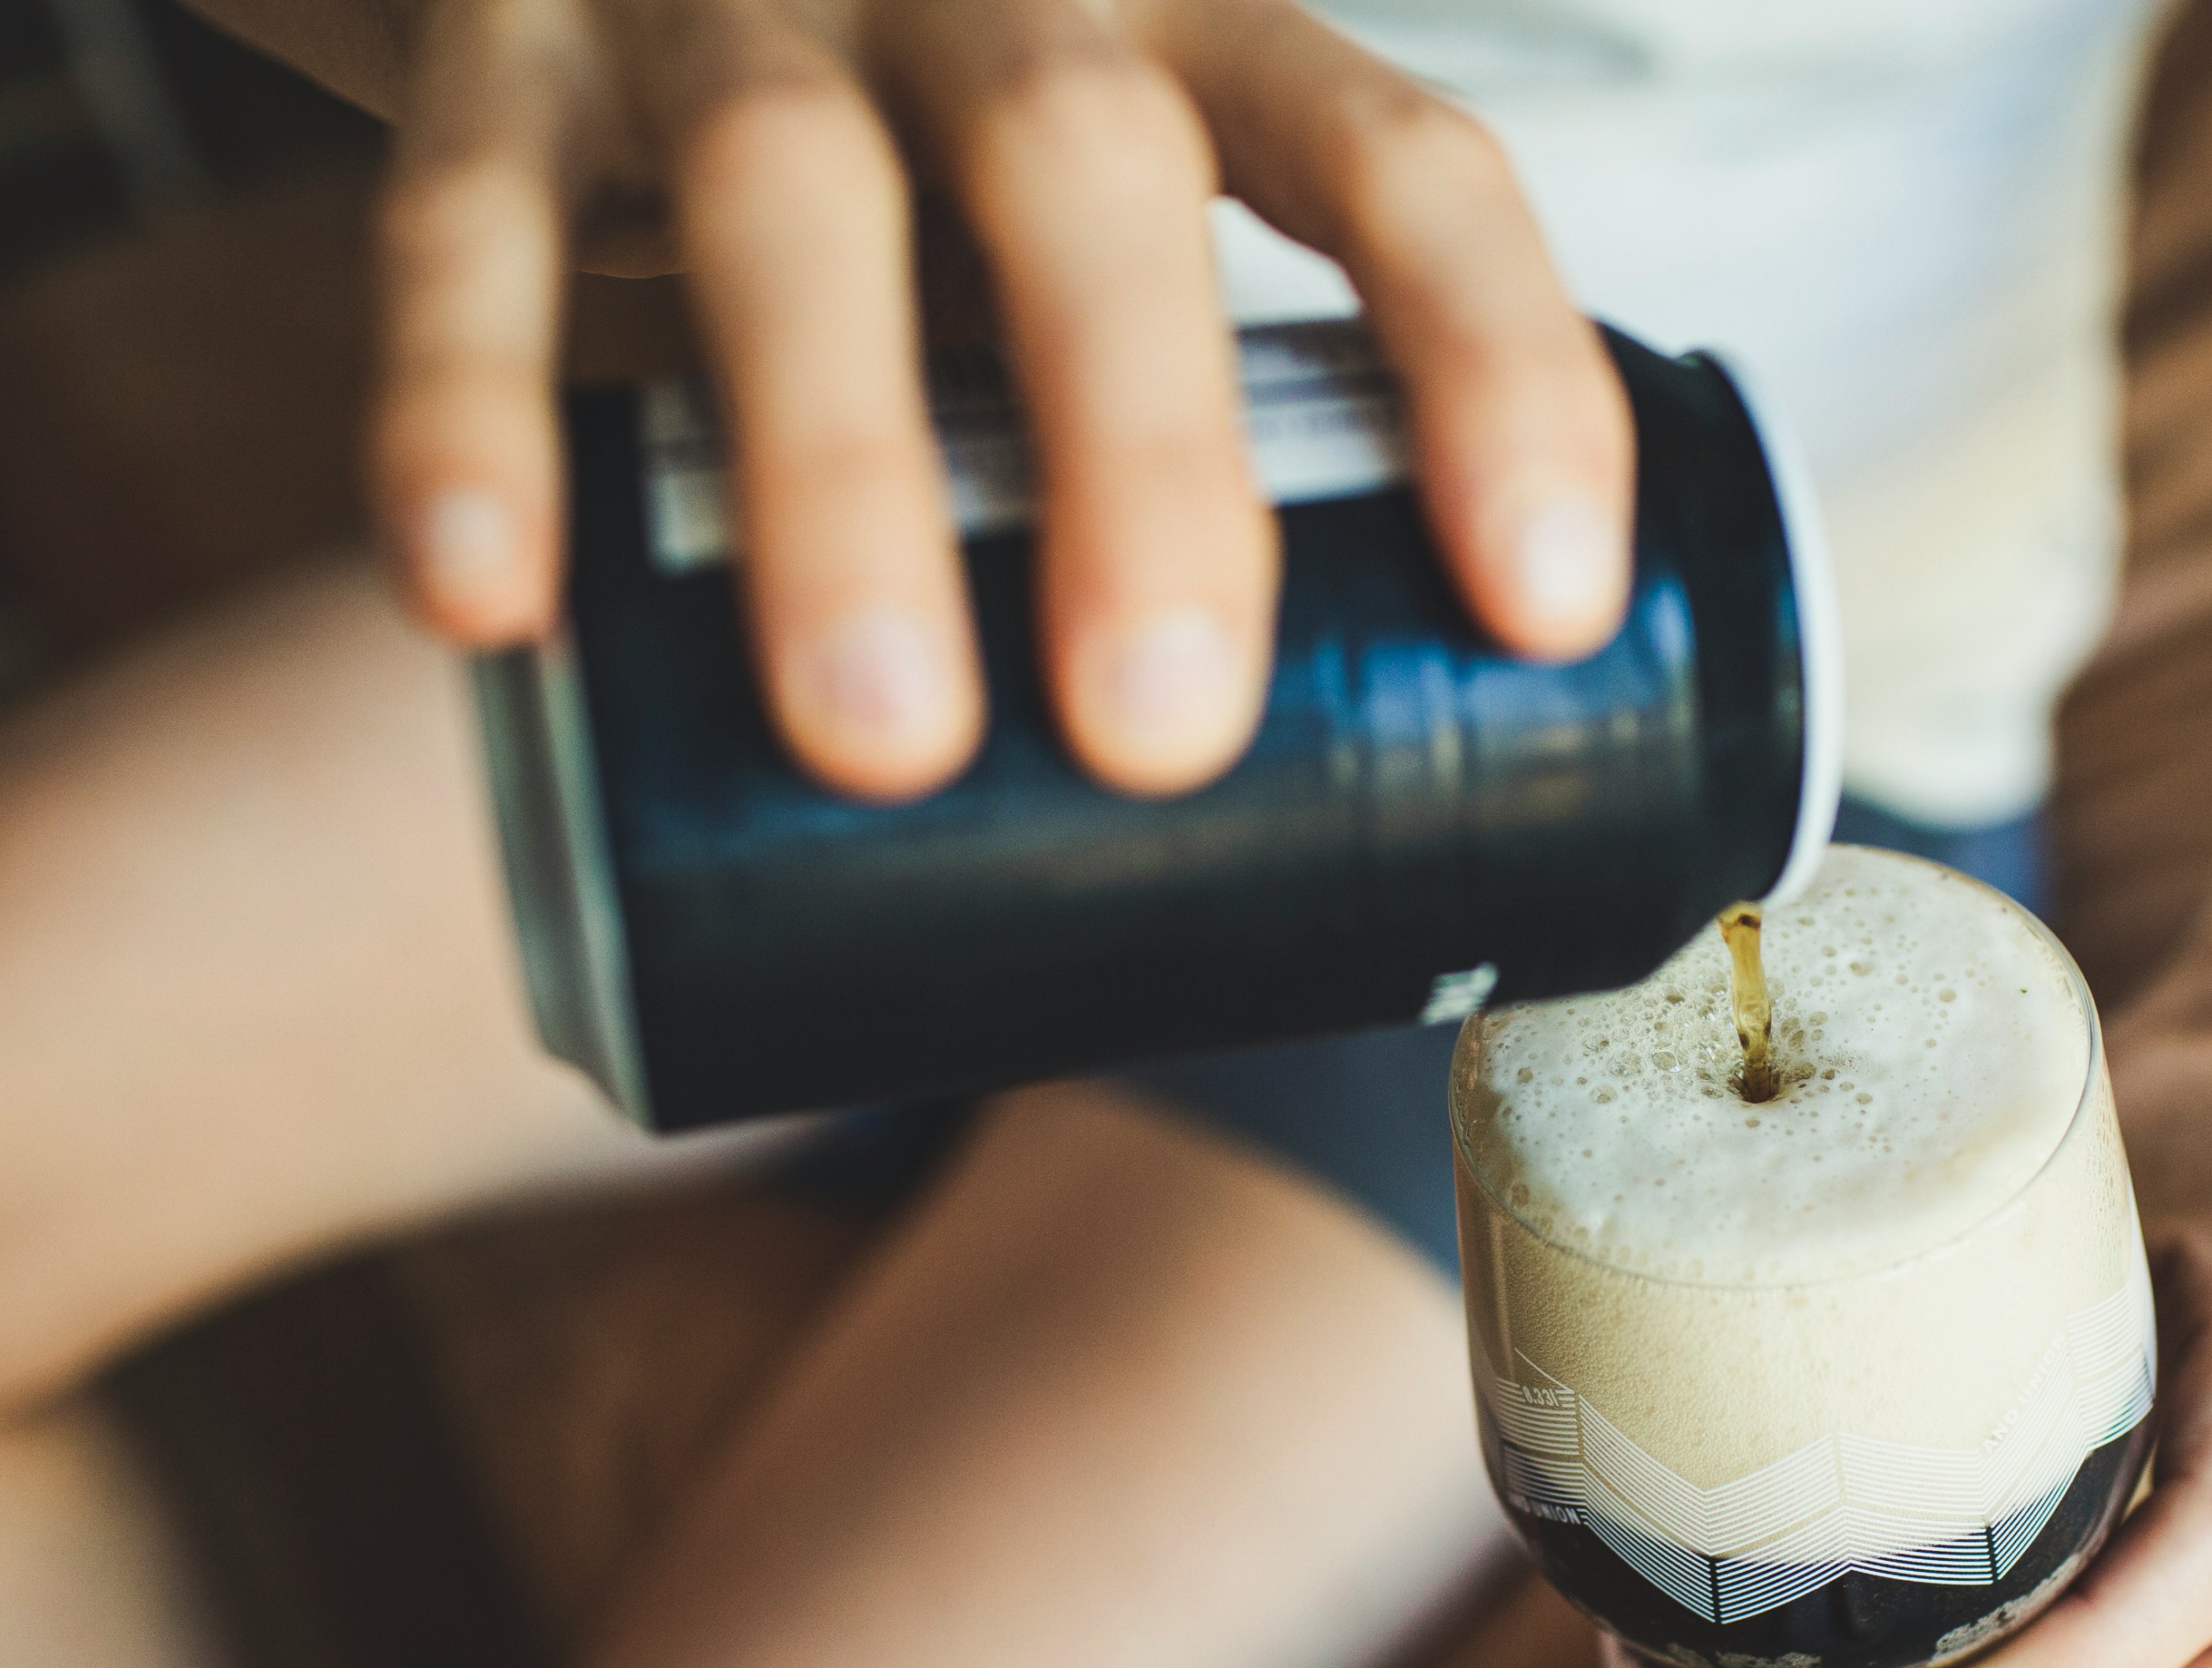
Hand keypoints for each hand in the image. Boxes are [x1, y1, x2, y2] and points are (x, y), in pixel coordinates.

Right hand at [374, 0, 1631, 798]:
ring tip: (878, 734)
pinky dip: (468, 407)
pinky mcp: (502, 46)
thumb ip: (1197, 434)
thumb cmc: (940, 153)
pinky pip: (468, 216)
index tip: (1547, 608)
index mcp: (1199, 34)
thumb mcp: (1108, 230)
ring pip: (788, 196)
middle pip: (1088, 170)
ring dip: (835, 470)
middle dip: (1138, 454)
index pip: (1399, 163)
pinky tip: (493, 605)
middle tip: (1157, 731)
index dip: (1497, 369)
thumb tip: (1319, 845)